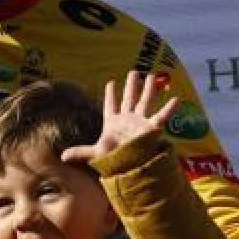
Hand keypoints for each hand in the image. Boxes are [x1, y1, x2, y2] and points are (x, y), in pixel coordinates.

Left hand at [61, 70, 179, 163]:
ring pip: (145, 101)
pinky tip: (176, 99)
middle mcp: (128, 120)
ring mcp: (140, 122)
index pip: (111, 106)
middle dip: (131, 86)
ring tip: (152, 76)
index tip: (110, 83)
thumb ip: (80, 152)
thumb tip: (62, 157)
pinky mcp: (151, 128)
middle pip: (129, 98)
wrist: (127, 166)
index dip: (110, 95)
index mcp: (113, 123)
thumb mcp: (96, 152)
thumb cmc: (113, 159)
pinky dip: (169, 109)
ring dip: (148, 89)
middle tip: (134, 72)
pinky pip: (161, 116)